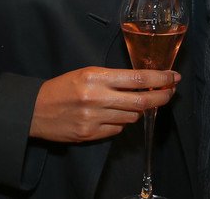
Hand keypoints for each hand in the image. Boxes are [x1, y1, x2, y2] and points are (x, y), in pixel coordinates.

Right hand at [29, 66, 178, 142]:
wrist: (35, 110)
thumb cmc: (62, 87)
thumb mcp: (86, 73)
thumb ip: (113, 78)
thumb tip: (142, 83)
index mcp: (96, 77)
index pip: (137, 78)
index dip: (160, 78)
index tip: (174, 77)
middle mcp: (97, 98)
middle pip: (142, 100)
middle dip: (161, 96)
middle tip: (171, 92)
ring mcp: (94, 118)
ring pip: (132, 116)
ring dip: (139, 110)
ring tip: (134, 103)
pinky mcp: (91, 135)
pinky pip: (118, 129)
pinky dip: (122, 122)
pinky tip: (114, 115)